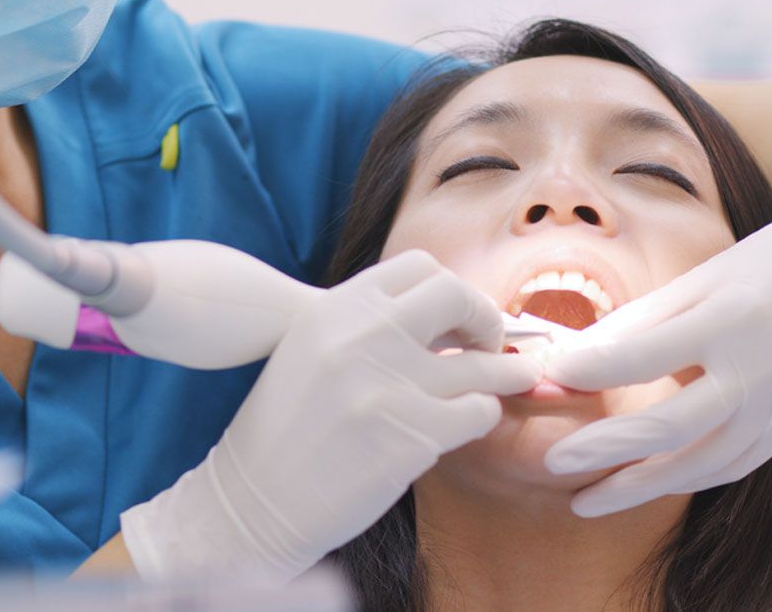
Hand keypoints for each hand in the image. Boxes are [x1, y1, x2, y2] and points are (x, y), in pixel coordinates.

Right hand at [120, 250, 540, 580]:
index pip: (418, 267)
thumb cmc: (282, 430)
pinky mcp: (413, 436)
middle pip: (456, 296)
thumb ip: (366, 327)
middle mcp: (363, 336)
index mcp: (334, 309)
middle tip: (492, 339)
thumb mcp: (310, 351)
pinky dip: (484, 415)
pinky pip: (478, 412)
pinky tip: (473, 420)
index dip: (450, 289)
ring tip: (520, 375)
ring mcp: (391, 385)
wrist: (251, 504)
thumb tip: (443, 322)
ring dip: (507, 371)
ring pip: (480, 364)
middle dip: (485, 316)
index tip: (458, 315)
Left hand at [543, 162, 771, 516]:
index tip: (552, 375)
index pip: (647, 354)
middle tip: (555, 463)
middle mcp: (759, 370)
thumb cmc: (768, 265)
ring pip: (702, 463)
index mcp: (730, 320)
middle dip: (606, 449)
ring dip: (640, 486)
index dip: (593, 368)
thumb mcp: (701, 279)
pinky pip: (732, 465)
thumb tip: (575, 356)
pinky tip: (644, 483)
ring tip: (587, 499)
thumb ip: (640, 322)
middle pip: (671, 425)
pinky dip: (684, 478)